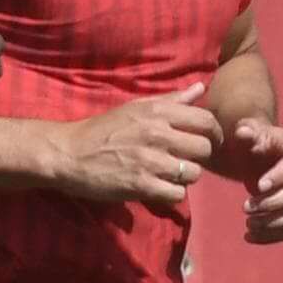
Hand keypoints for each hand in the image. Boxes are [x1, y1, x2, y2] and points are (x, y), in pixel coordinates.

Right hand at [49, 93, 219, 208]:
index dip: (214, 134)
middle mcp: (157, 134)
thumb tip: (201, 89)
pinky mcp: (141, 185)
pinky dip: (171, 194)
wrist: (68, 153)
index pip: (206, 121)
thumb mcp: (136, 107)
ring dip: (185, 177)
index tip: (209, 141)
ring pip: (194, 173)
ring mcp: (150, 161)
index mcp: (158, 112)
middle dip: (198, 157)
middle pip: (204, 149)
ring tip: (169, 174)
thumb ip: (172, 100)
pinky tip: (159, 187)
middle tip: (185, 160)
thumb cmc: (104, 129)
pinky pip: (177, 194)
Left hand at [219, 113, 282, 240]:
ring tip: (248, 224)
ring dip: (274, 223)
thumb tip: (244, 132)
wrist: (255, 156)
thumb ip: (245, 131)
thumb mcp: (245, 133)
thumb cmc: (249, 142)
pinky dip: (272, 236)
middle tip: (245, 208)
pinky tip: (248, 237)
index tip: (258, 186)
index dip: (280, 177)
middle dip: (273, 203)